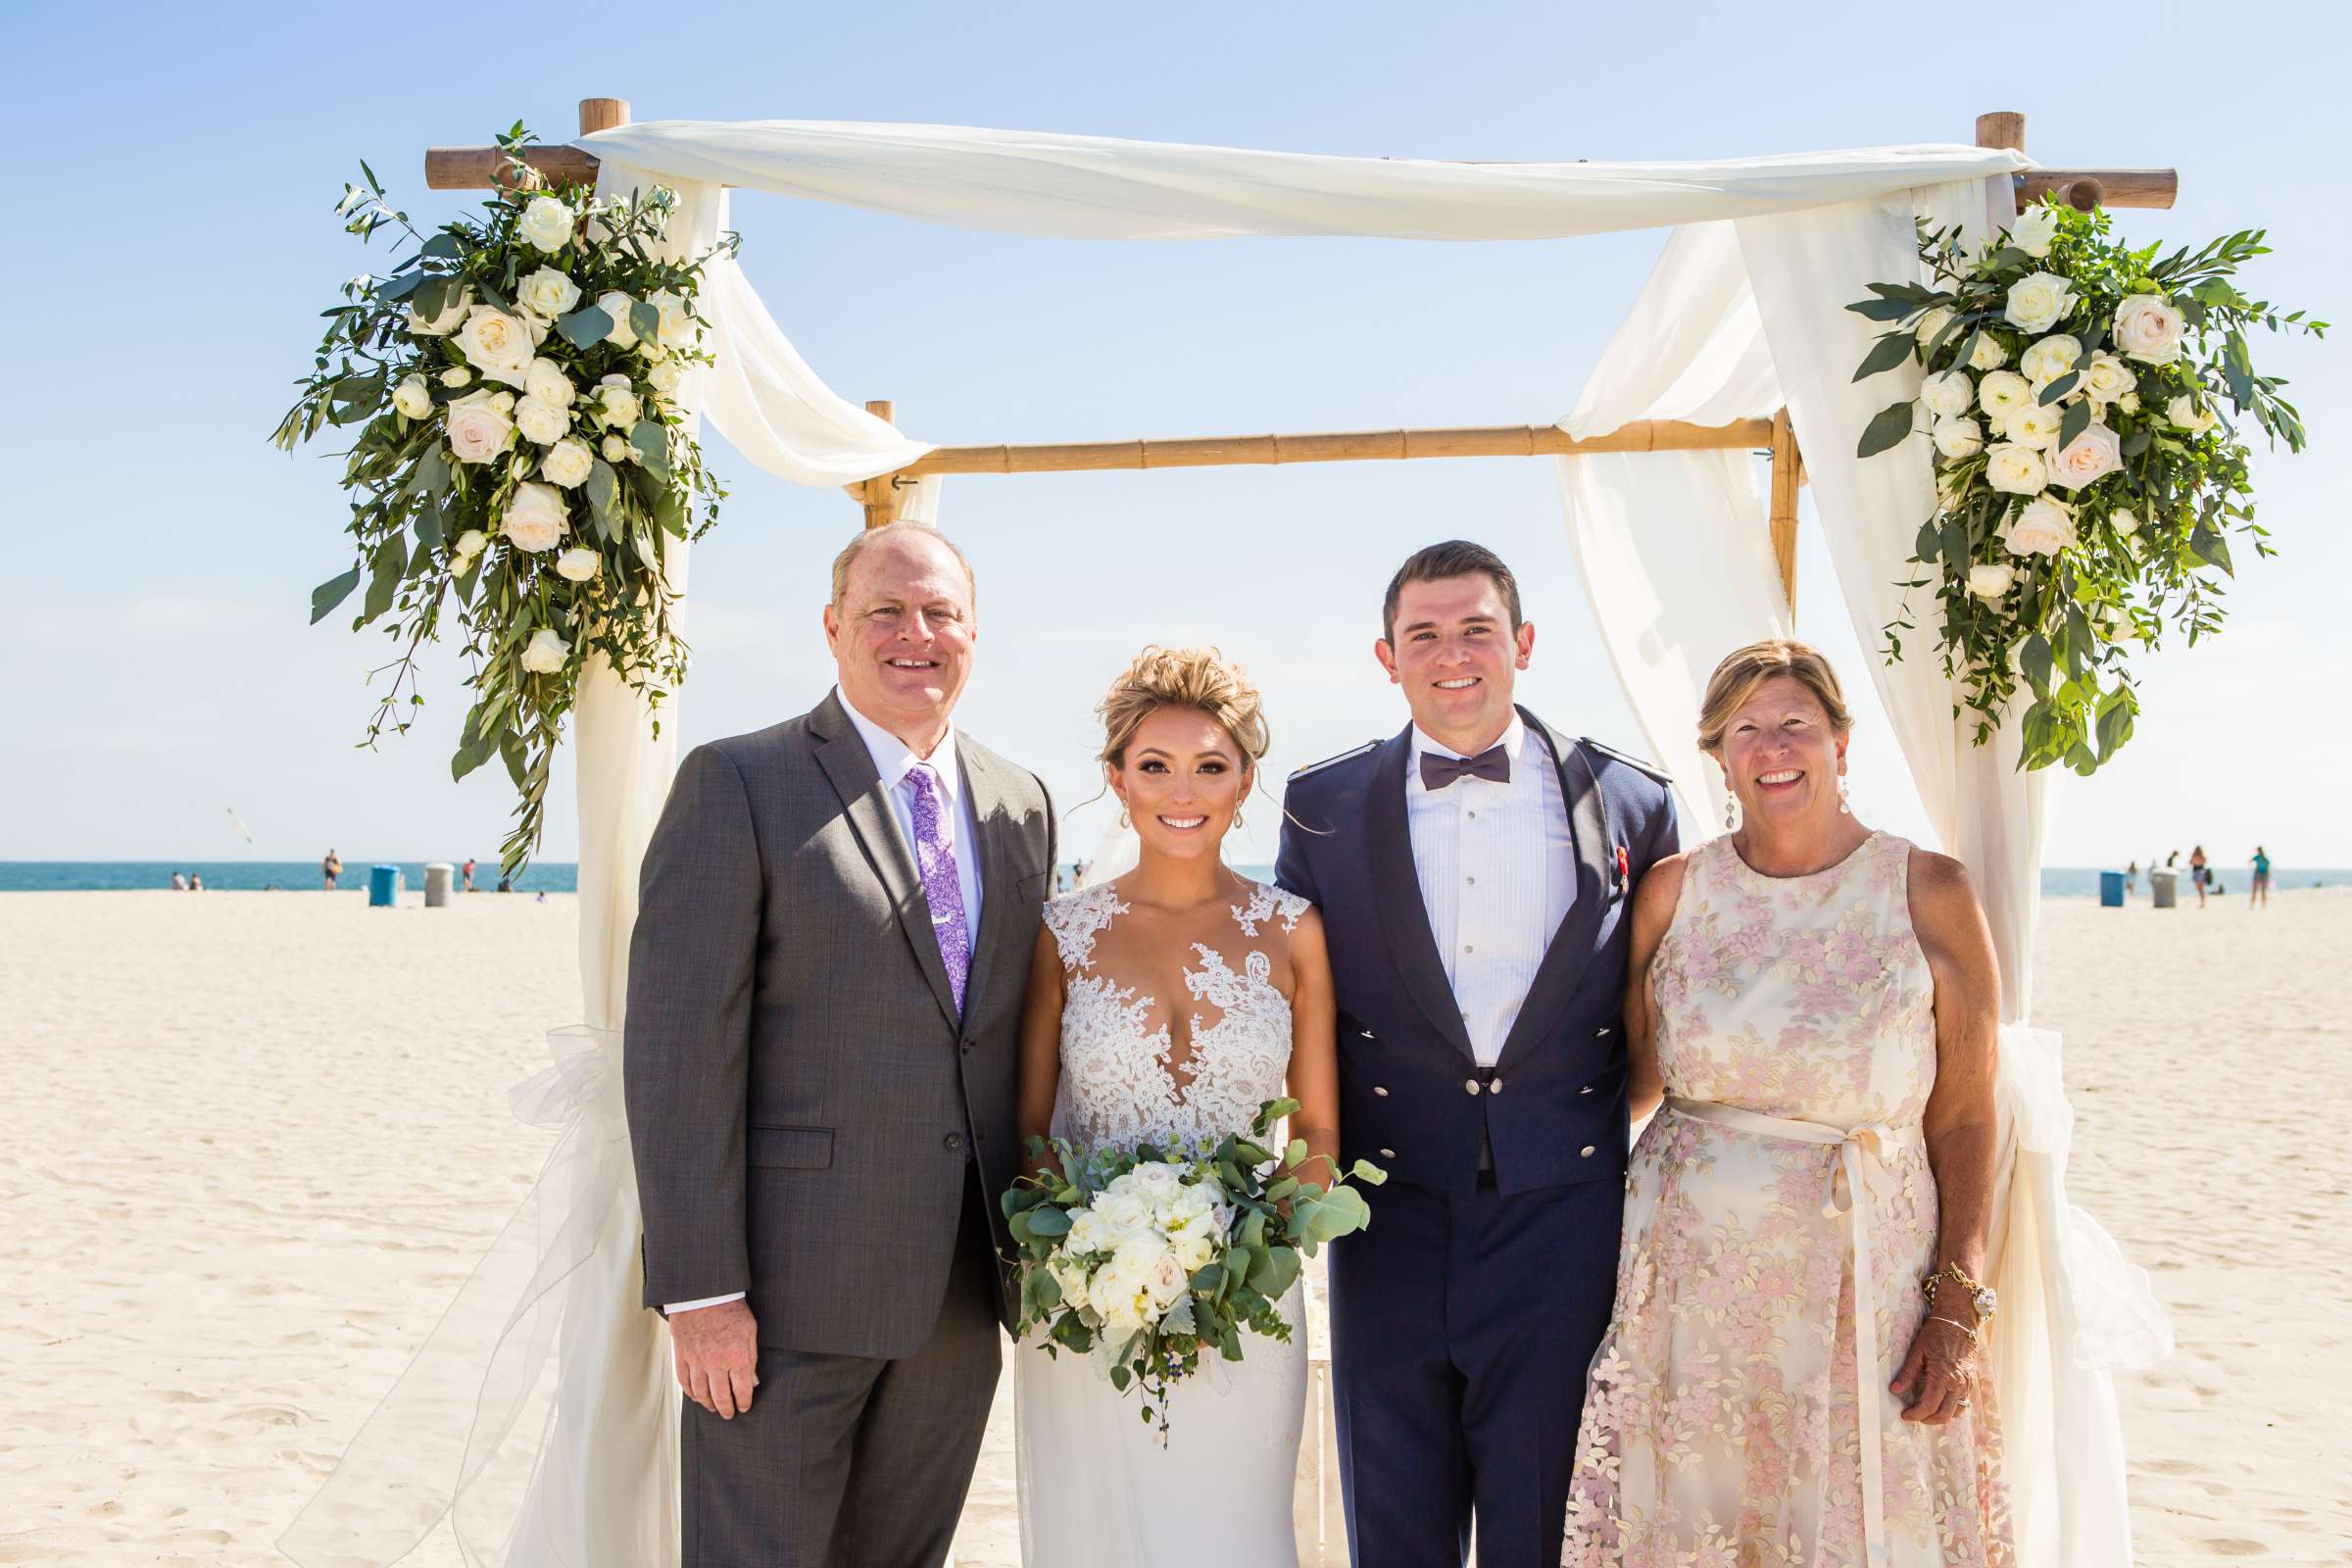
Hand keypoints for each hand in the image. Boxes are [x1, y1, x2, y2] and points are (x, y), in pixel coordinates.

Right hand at [668, 1298, 758, 1418]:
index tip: (745, 1407)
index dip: (744, 1402)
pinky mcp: (682, 1356)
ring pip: (701, 1393)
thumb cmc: (731, 1310)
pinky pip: (685, 1381)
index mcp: (736, 1357)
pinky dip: (691, 1393)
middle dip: (727, 1409)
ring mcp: (696, 1361)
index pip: (742, 1390)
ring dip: (709, 1404)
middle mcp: (715, 1363)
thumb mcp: (750, 1331)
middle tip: (729, 1414)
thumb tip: (753, 1382)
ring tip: (714, 1408)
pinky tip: (697, 1397)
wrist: (704, 1294)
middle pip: (721, 1397)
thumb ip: (751, 1358)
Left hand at [1890, 1312, 1979, 1424]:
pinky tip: (1940, 1403)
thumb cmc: (1936, 1334)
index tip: (1904, 1415)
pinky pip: (1963, 1404)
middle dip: (1927, 1420)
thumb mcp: (1917, 1351)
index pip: (1928, 1405)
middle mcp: (1958, 1384)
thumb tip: (1895, 1390)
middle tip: (1914, 1415)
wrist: (1958, 1323)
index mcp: (1943, 1376)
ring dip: (1940, 1416)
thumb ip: (1907, 1373)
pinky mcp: (1971, 1383)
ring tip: (1925, 1411)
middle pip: (1944, 1415)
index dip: (1915, 1414)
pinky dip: (1951, 1409)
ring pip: (1956, 1412)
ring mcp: (1967, 1385)